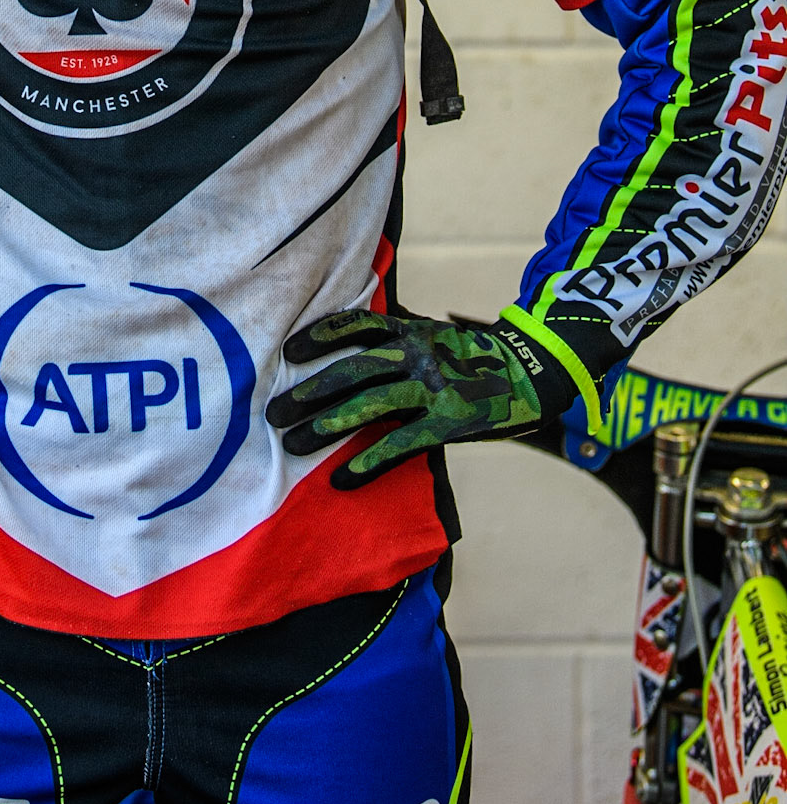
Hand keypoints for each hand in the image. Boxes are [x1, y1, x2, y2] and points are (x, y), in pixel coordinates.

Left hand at [265, 310, 565, 487]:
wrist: (532, 371)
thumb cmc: (472, 358)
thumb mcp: (433, 336)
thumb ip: (396, 339)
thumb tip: (350, 345)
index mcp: (410, 330)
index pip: (355, 325)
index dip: (319, 336)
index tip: (287, 351)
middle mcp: (416, 353)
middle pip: (352, 369)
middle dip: (309, 391)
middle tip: (272, 412)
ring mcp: (433, 387)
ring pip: (369, 403)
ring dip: (326, 425)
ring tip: (292, 443)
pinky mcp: (449, 422)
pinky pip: (400, 443)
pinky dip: (368, 462)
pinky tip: (342, 478)